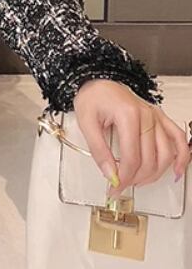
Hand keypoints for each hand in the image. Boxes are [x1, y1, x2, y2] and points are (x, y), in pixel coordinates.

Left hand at [72, 79, 190, 197]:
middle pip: (149, 159)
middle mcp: (146, 115)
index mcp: (128, 115)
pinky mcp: (159, 117)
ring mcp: (155, 116)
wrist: (97, 81)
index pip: (132, 157)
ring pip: (166, 154)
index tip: (114, 187)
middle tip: (121, 186)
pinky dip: (182, 157)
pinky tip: (176, 171)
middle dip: (136, 178)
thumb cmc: (92, 97)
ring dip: (155, 173)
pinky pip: (178, 138)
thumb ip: (98, 150)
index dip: (124, 177)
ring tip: (139, 181)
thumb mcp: (86, 122)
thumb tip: (110, 174)